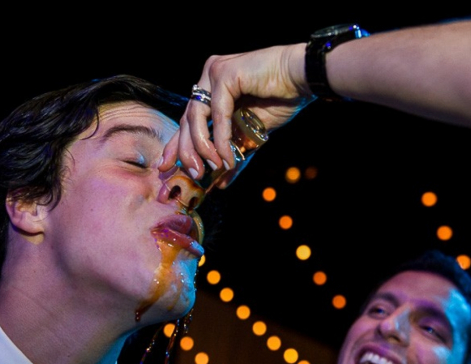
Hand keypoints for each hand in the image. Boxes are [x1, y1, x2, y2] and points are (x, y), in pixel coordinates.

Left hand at [161, 43, 315, 181]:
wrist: (303, 78)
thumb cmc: (281, 100)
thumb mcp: (251, 135)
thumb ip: (233, 154)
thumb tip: (220, 183)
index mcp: (212, 89)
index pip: (188, 120)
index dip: (176, 145)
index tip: (167, 167)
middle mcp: (208, 77)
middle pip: (187, 120)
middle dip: (186, 151)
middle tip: (193, 174)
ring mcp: (214, 73)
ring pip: (196, 117)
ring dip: (203, 147)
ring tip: (213, 168)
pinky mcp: (225, 74)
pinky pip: (217, 113)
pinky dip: (221, 138)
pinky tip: (226, 156)